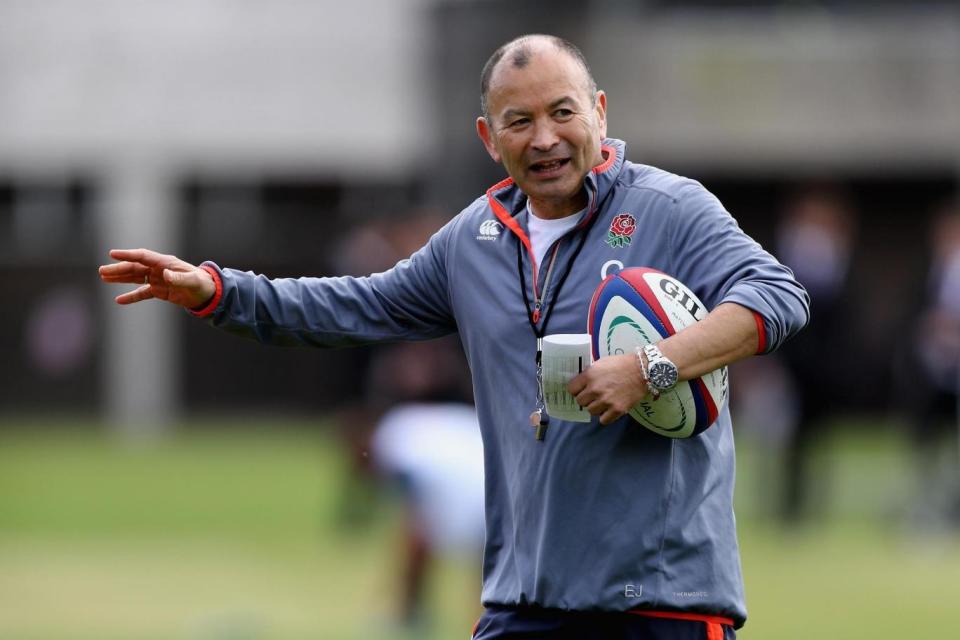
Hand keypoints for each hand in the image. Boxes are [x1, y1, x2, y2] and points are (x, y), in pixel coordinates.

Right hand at [98, 248, 215, 308]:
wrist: (208, 292)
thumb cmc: (202, 283)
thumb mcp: (192, 281)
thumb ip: (178, 278)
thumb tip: (165, 274)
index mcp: (165, 262)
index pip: (143, 256)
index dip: (128, 255)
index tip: (112, 254)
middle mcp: (159, 269)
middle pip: (134, 267)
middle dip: (118, 269)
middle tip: (102, 271)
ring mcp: (157, 279)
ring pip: (135, 278)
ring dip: (120, 278)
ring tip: (104, 278)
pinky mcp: (159, 291)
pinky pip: (142, 293)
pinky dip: (131, 296)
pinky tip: (119, 300)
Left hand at [567, 354, 647, 424]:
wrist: (642, 370)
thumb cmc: (621, 364)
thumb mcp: (601, 363)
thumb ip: (589, 374)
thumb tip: (581, 383)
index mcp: (589, 376)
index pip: (571, 389)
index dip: (576, 390)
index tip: (581, 390)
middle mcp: (595, 389)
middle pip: (580, 402)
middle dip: (586, 399)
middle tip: (594, 396)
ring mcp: (606, 401)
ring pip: (591, 411)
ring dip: (596, 408)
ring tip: (604, 402)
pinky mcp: (617, 409)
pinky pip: (603, 420)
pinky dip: (605, 416)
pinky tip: (610, 410)